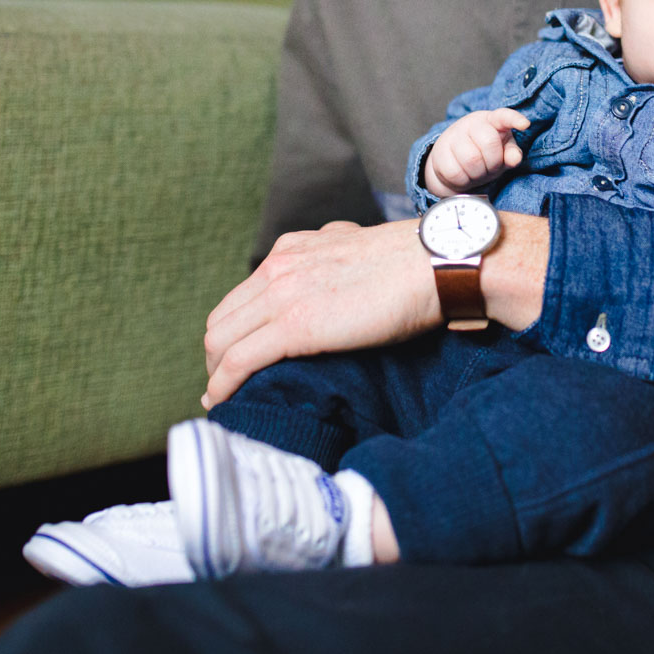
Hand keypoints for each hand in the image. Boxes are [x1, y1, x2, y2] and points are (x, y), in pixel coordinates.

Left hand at [201, 219, 439, 407]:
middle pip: (222, 321)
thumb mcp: (358, 249)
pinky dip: (224, 386)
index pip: (241, 297)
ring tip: (226, 401)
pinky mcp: (295, 325)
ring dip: (216, 376)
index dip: (232, 333)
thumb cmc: (413, 263)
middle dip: (217, 358)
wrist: (436, 264)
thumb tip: (332, 271)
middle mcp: (278, 266)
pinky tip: (224, 404)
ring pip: (220, 341)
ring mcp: (283, 294)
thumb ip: (332, 259)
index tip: (235, 360)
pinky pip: (239, 361)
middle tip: (227, 387)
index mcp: (291, 250)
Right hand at [423, 109, 529, 195]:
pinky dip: (463, 181)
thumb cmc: (484, 155)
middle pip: (489, 143)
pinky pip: (455, 172)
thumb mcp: (502, 154)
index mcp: (492, 121)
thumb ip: (511, 154)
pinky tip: (464, 175)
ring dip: (478, 173)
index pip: (503, 116)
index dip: (514, 119)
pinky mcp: (440, 152)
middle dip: (493, 162)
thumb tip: (514, 158)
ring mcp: (453, 135)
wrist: (453, 163)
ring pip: (471, 159)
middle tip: (489, 167)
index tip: (525, 125)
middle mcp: (472, 123)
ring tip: (477, 171)